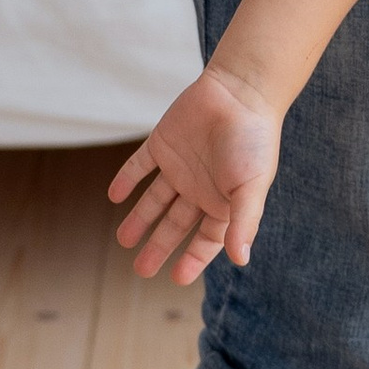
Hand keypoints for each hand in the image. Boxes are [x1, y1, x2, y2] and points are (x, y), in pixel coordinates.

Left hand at [108, 68, 281, 284]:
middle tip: (141, 270)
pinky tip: (114, 196)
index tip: (177, 278)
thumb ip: (244, 223)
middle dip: (159, 246)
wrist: (240, 91)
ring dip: (139, 219)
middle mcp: (199, 187)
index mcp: (223, 201)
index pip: (206, 239)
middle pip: (175, 224)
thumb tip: (241, 260)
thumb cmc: (254, 140)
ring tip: (123, 240)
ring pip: (155, 199)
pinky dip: (126, 179)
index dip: (192, 259)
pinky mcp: (162, 143)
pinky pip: (140, 165)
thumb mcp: (251, 187)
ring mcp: (179, 166)